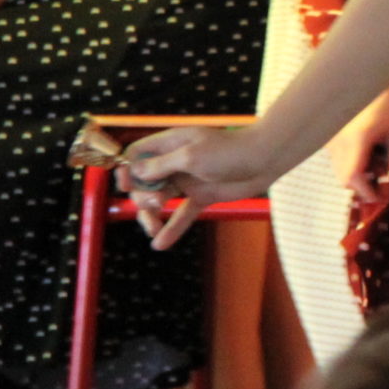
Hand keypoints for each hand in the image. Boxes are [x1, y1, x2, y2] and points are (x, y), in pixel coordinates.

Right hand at [120, 125, 274, 247]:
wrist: (263, 159)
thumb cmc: (228, 150)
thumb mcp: (191, 156)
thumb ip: (161, 165)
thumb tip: (134, 172)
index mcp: (169, 144)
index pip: (136, 155)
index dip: (127, 170)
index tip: (125, 185)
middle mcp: (174, 163)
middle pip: (143, 182)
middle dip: (142, 196)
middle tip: (156, 202)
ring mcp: (187, 181)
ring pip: (159, 201)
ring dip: (151, 216)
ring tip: (153, 229)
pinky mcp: (201, 197)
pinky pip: (182, 215)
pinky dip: (172, 229)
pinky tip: (160, 244)